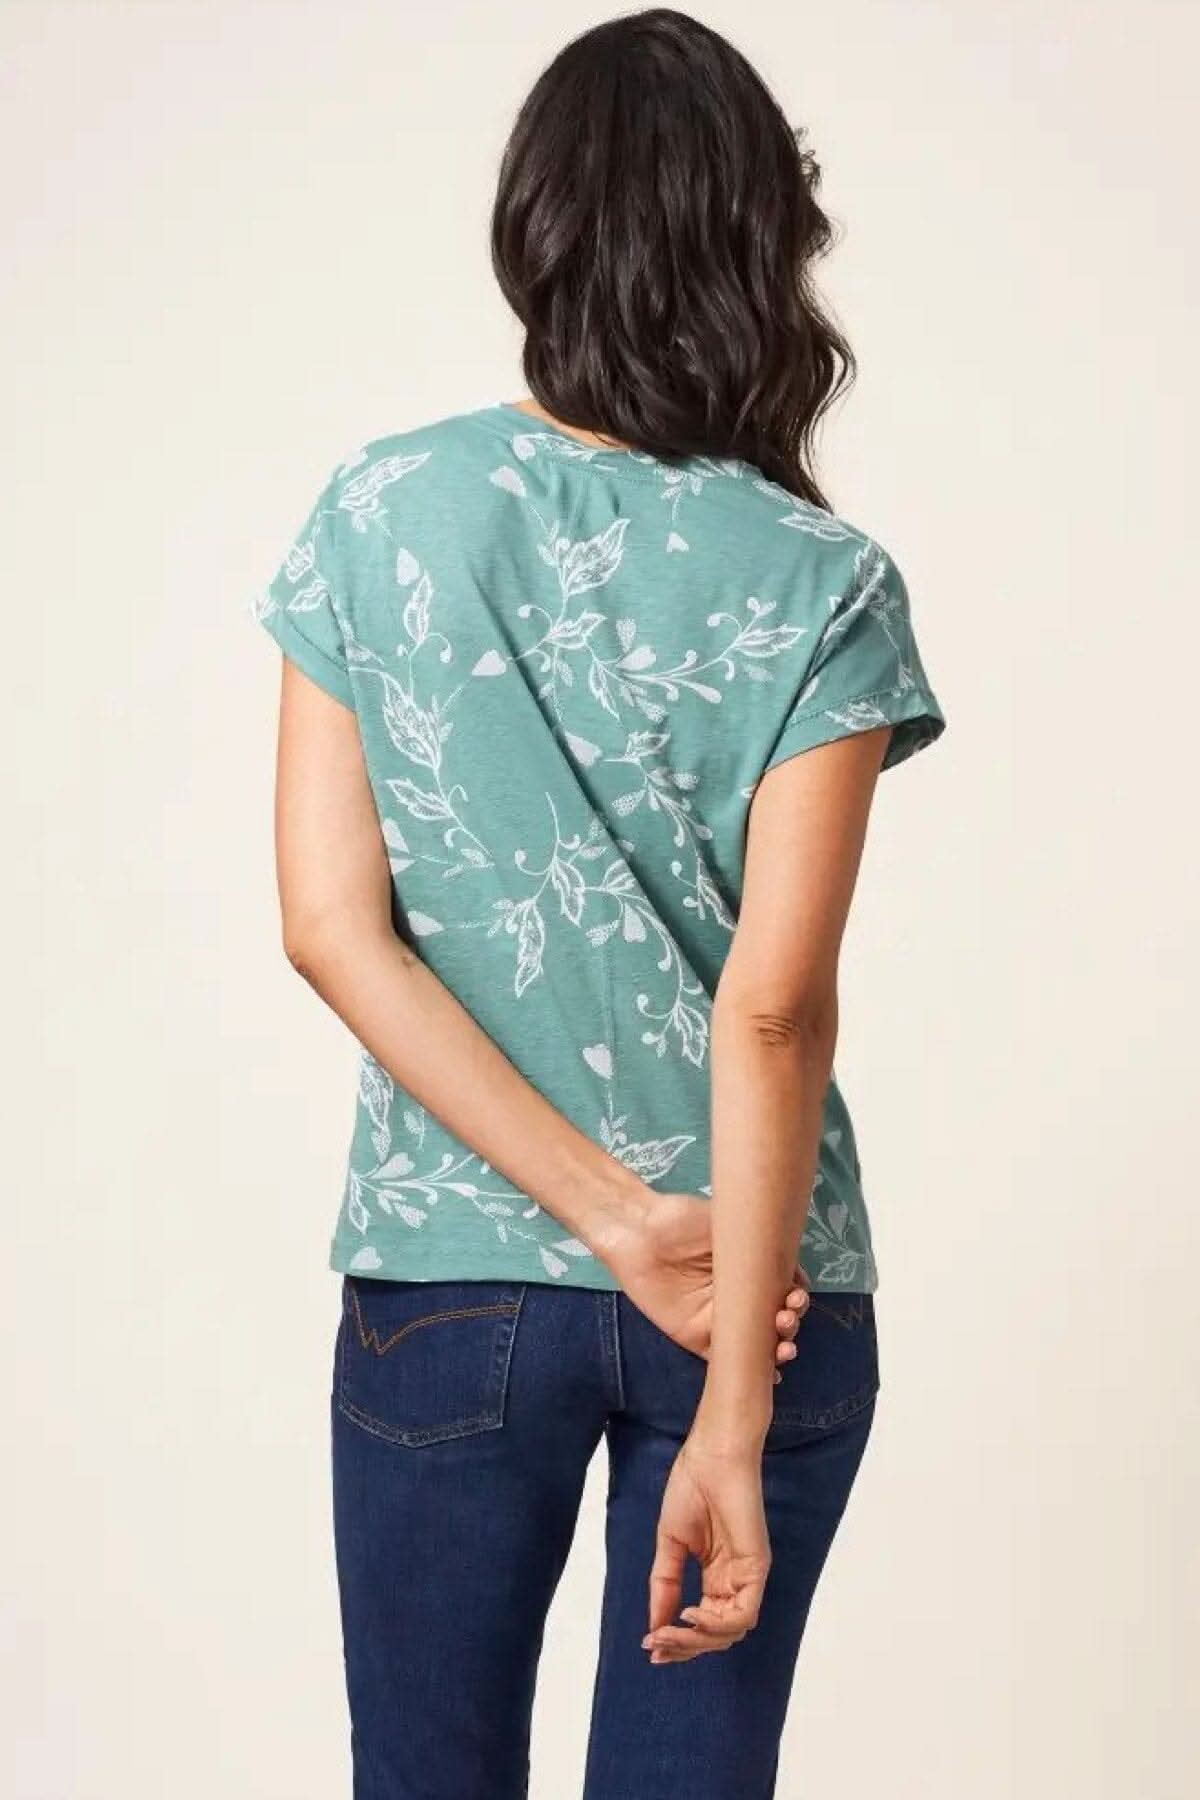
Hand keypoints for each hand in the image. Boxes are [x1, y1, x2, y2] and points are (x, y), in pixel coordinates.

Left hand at [607, 1190, 807, 1372]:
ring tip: (783, 1346)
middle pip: (776, 1319)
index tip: (796, 1296)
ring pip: (758, 1341)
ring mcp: (720, 1318)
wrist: (641, 1232)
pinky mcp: (698, 1337)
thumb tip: (794, 1269)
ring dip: (778, 1348)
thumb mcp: (730, 1223)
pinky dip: (751, 1368)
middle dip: (790, 1323)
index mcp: (752, 1270)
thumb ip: (760, 1245)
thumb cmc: (685, 1220)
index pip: (786, 1290)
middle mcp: (740, 1296)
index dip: (797, 1297)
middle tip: (786, 1318)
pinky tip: (770, 1374)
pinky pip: (727, 1358)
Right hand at [642, 1435, 769, 1663]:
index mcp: (717, 1576)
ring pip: (730, 1631)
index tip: (650, 1649)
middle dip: (684, 1646)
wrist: (710, 1457)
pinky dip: (716, 1624)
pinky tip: (689, 1614)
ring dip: (696, 1639)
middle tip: (656, 1645)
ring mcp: (747, 1577)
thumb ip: (666, 1585)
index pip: (702, 1624)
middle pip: (716, 1635)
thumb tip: (655, 1626)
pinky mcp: (757, 1568)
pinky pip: (743, 1613)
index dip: (678, 1640)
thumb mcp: (670, 1544)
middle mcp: (734, 1582)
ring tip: (668, 1631)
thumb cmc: (692, 1488)